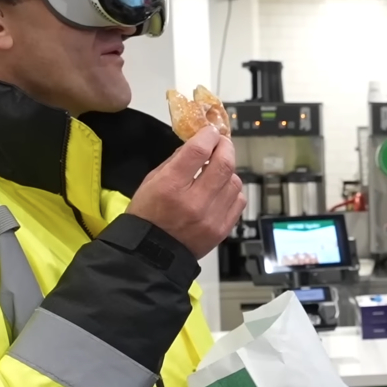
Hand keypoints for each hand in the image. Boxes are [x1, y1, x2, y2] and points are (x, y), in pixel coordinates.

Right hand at [125, 128, 244, 257]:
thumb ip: (176, 161)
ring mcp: (211, 218)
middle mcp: (194, 202)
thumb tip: (198, 145)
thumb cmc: (147, 214)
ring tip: (219, 170)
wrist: (151, 254)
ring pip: (235, 182)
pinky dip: (233, 191)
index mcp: (170, 187)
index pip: (198, 151)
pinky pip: (239, 201)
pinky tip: (222, 190)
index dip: (208, 136)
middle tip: (222, 143)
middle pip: (223, 164)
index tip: (210, 131)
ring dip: (229, 170)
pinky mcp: (222, 230)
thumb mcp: (151, 181)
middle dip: (226, 147)